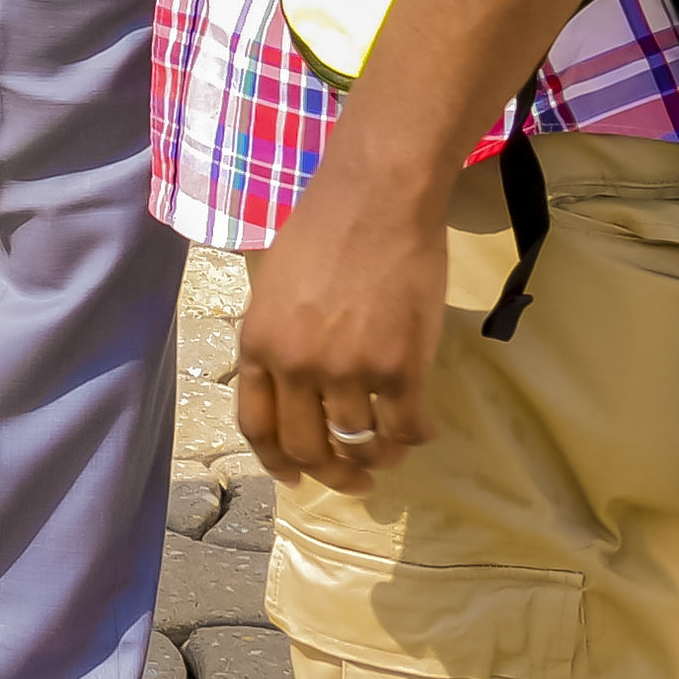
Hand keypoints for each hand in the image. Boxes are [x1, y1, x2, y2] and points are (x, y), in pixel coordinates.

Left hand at [232, 144, 451, 495]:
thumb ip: (276, 338)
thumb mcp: (273, 285)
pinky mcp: (401, 368)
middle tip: (355, 480)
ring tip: (390, 453)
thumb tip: (292, 385)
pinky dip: (415, 437)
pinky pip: (408, 427)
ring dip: (378, 458)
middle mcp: (297, 368)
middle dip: (333, 474)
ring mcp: (350, 372)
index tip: (297, 478)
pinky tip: (421, 430)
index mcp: (258, 345)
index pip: (258, 427)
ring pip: (361, 444)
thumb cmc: (323, 228)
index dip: (278, 462)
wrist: (376, 198)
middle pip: (308, 448)